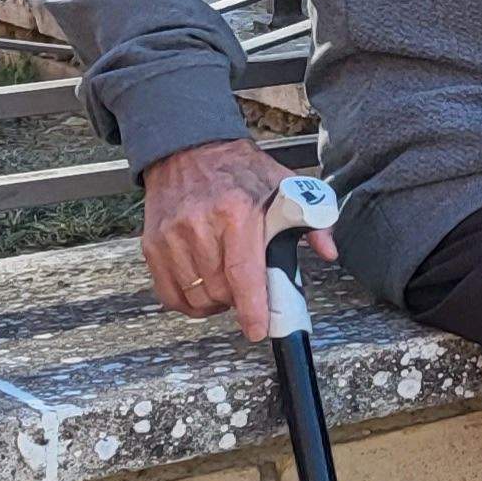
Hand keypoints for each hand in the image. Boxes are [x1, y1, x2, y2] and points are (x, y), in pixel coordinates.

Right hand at [142, 138, 332, 341]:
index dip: (252, 307)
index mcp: (238, 212)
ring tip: (229, 287)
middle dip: (239, 301)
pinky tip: (205, 291)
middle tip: (251, 291)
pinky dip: (188, 303)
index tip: (258, 329)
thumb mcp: (287, 186)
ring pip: (195, 296)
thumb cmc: (242, 172)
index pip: (243, 272)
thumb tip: (329, 252)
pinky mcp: (152, 245)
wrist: (189, 150)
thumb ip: (314, 220)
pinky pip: (169, 294)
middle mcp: (200, 225)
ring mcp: (171, 237)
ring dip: (216, 303)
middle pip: (220, 290)